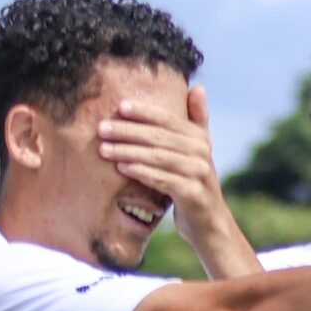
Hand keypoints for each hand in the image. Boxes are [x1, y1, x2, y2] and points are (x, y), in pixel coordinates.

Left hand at [99, 86, 239, 259]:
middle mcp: (202, 153)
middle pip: (159, 137)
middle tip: (101, 128)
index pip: (168, 119)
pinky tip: (122, 168)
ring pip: (158, 157)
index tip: (119, 107)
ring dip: (128, 151)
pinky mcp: (193, 194)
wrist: (209, 222)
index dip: (144, 112)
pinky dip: (141, 172)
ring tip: (104, 149)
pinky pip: (162, 179)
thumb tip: (197, 88)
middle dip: (128, 131)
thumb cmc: (194, 182)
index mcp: (200, 138)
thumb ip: (197, 120)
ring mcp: (199, 173)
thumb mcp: (199, 150)